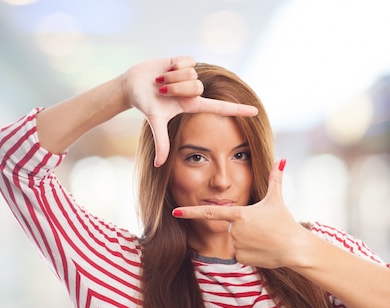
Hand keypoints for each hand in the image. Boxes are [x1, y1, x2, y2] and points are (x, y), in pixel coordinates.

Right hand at [123, 56, 258, 166]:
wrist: (133, 85)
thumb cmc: (145, 104)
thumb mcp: (155, 122)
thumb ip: (161, 142)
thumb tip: (158, 165)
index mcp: (193, 105)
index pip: (220, 108)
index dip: (238, 110)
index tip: (256, 112)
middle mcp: (195, 91)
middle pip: (197, 86)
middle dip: (176, 88)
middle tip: (163, 90)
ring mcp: (190, 75)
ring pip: (191, 74)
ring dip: (172, 77)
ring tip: (162, 81)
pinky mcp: (185, 61)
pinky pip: (186, 61)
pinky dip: (172, 65)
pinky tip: (165, 69)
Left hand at [173, 159, 306, 267]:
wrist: (294, 248)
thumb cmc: (285, 222)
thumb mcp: (277, 199)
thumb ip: (275, 179)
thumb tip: (282, 160)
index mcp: (239, 214)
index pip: (209, 213)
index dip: (190, 212)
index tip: (175, 211)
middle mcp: (234, 230)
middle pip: (231, 228)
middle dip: (245, 228)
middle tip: (263, 230)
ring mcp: (236, 245)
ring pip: (235, 241)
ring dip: (247, 240)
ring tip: (264, 239)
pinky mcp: (241, 258)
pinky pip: (240, 254)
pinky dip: (250, 252)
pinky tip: (263, 250)